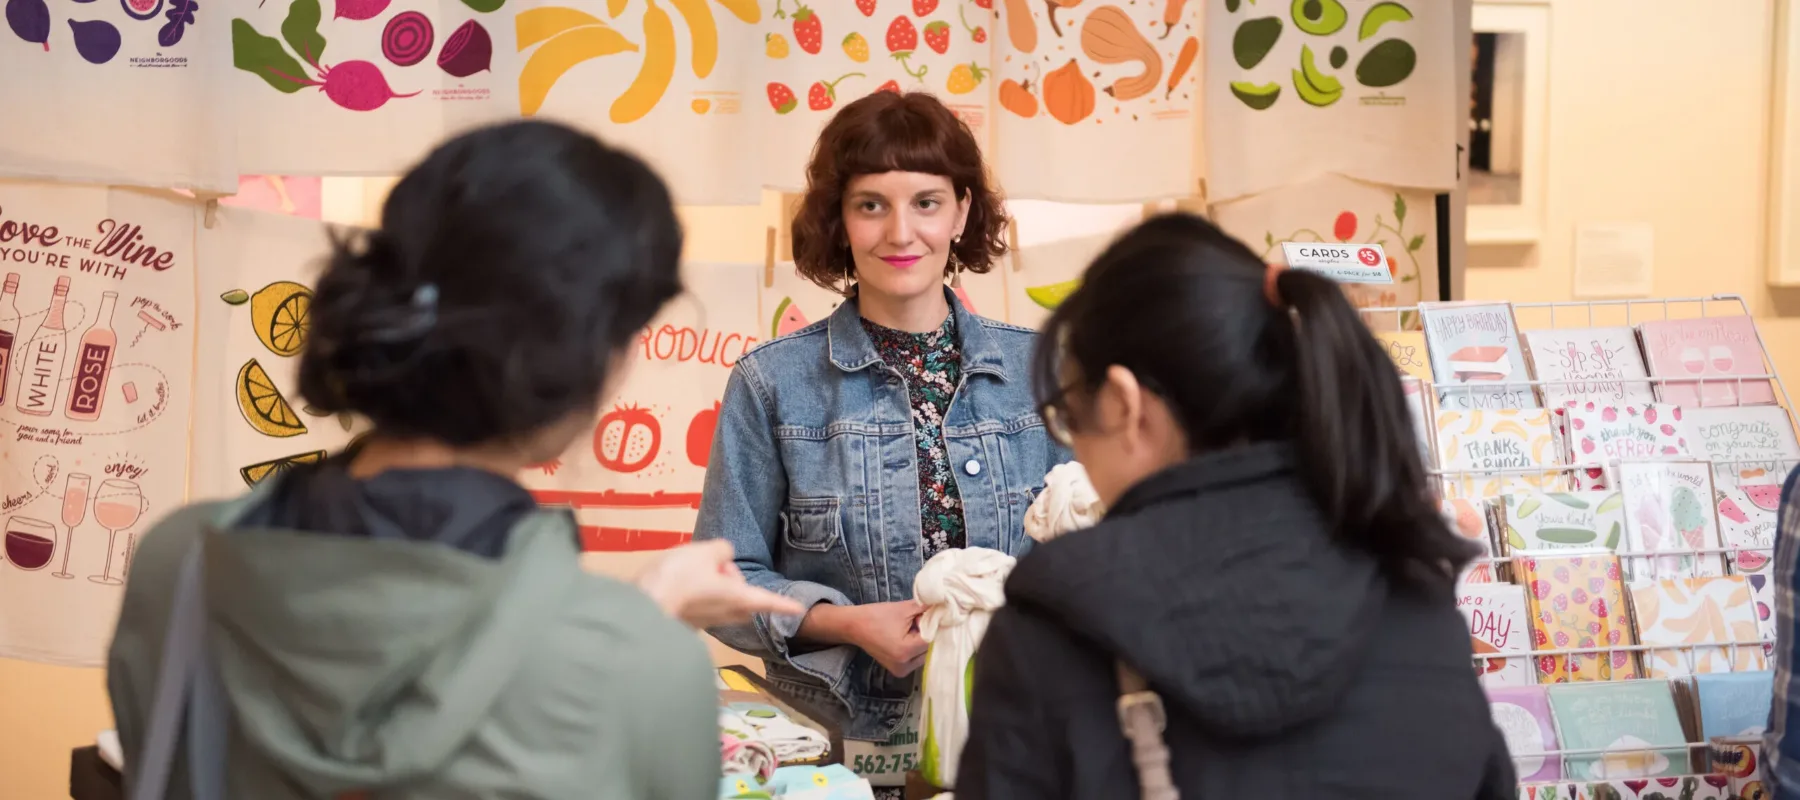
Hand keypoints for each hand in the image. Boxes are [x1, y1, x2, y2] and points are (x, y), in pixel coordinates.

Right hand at [634, 540, 804, 628]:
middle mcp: (727, 615)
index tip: (798, 609)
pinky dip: (697, 594)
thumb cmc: (678, 578)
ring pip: (722, 603)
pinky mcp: (687, 626)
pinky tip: (677, 584)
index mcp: (738, 597)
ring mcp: (707, 623)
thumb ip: (721, 550)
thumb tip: (722, 557)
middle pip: (743, 599)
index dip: (783, 603)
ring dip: (715, 586)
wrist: (641, 608)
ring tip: (692, 570)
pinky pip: (702, 607)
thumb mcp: (704, 552)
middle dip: (735, 581)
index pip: (768, 600)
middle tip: (715, 565)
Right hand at [810, 601, 928, 677]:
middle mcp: (904, 665)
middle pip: (930, 649)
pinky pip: (915, 660)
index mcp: (905, 651)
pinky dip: (916, 649)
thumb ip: (925, 608)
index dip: (935, 626)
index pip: (932, 639)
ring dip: (923, 642)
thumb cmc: (876, 616)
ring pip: (924, 656)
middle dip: (930, 634)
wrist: (854, 626)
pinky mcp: (898, 671)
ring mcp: (901, 670)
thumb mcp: (903, 609)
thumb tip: (944, 605)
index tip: (935, 615)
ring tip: (914, 628)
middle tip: (923, 620)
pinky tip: (910, 637)